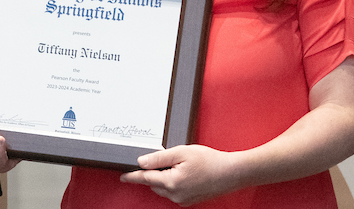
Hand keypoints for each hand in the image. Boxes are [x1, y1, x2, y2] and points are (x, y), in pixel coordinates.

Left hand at [119, 145, 239, 206]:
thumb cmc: (209, 161)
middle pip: (153, 184)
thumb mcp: (181, 152)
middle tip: (164, 159)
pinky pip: (173, 192)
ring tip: (179, 165)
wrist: (231, 173)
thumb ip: (159, 158)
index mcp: (171, 183)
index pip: (145, 179)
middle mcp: (175, 195)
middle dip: (153, 173)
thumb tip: (141, 162)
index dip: (132, 176)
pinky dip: (172, 183)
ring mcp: (182, 200)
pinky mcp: (189, 200)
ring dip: (163, 178)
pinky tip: (184, 173)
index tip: (122, 176)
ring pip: (163, 188)